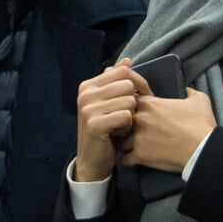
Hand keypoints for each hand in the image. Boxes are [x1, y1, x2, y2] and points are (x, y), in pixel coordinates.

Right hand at [74, 58, 148, 181]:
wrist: (92, 161)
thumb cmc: (104, 129)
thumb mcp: (107, 103)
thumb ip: (115, 81)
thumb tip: (127, 61)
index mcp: (87, 86)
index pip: (122, 71)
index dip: (137, 84)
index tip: (137, 99)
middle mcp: (85, 94)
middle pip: (128, 85)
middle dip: (133, 102)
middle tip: (124, 116)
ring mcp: (88, 109)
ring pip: (130, 101)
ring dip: (130, 116)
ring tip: (118, 126)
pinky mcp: (95, 124)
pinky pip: (126, 116)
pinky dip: (127, 127)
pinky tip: (118, 134)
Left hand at [118, 87, 215, 172]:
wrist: (203, 149)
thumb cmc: (201, 125)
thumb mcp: (199, 100)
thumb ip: (188, 92)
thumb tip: (186, 89)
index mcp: (149, 104)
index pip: (127, 100)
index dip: (130, 107)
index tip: (136, 113)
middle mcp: (139, 119)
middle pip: (119, 120)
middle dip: (124, 125)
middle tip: (131, 131)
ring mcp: (137, 138)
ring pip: (119, 140)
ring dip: (125, 144)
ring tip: (132, 147)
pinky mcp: (140, 155)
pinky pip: (125, 159)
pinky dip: (130, 160)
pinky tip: (136, 159)